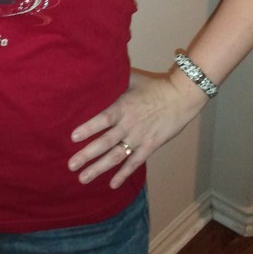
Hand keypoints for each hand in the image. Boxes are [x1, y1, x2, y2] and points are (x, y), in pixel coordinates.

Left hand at [68, 68, 207, 188]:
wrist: (181, 97)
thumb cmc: (156, 85)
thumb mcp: (133, 78)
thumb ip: (116, 77)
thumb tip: (99, 69)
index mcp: (123, 107)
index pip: (102, 120)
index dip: (88, 129)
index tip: (73, 138)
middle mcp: (129, 125)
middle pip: (105, 143)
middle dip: (87, 155)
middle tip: (71, 165)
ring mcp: (139, 138)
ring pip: (116, 157)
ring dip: (99, 168)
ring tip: (83, 178)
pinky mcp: (150, 147)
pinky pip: (134, 163)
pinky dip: (123, 174)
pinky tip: (112, 184)